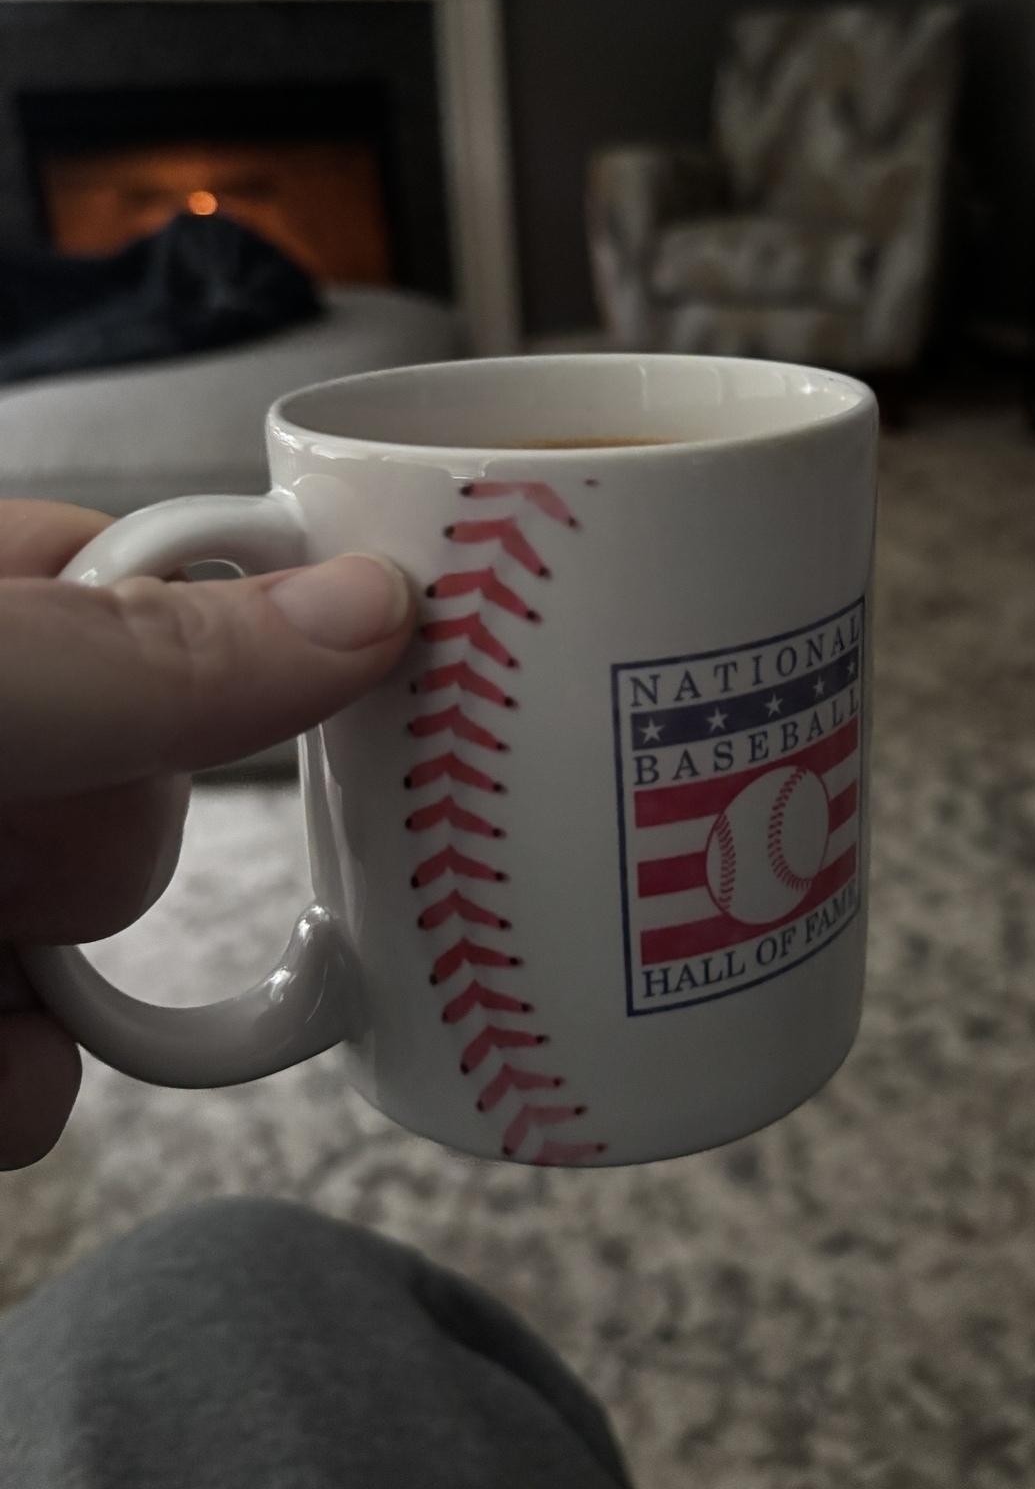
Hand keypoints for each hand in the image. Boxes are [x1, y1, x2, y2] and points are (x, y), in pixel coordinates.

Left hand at [0, 500, 415, 1168]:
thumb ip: (143, 654)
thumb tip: (367, 605)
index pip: (174, 576)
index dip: (248, 645)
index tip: (358, 685)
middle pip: (142, 784)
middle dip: (99, 858)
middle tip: (21, 872)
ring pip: (94, 935)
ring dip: (57, 1011)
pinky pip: (38, 1064)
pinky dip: (18, 1089)